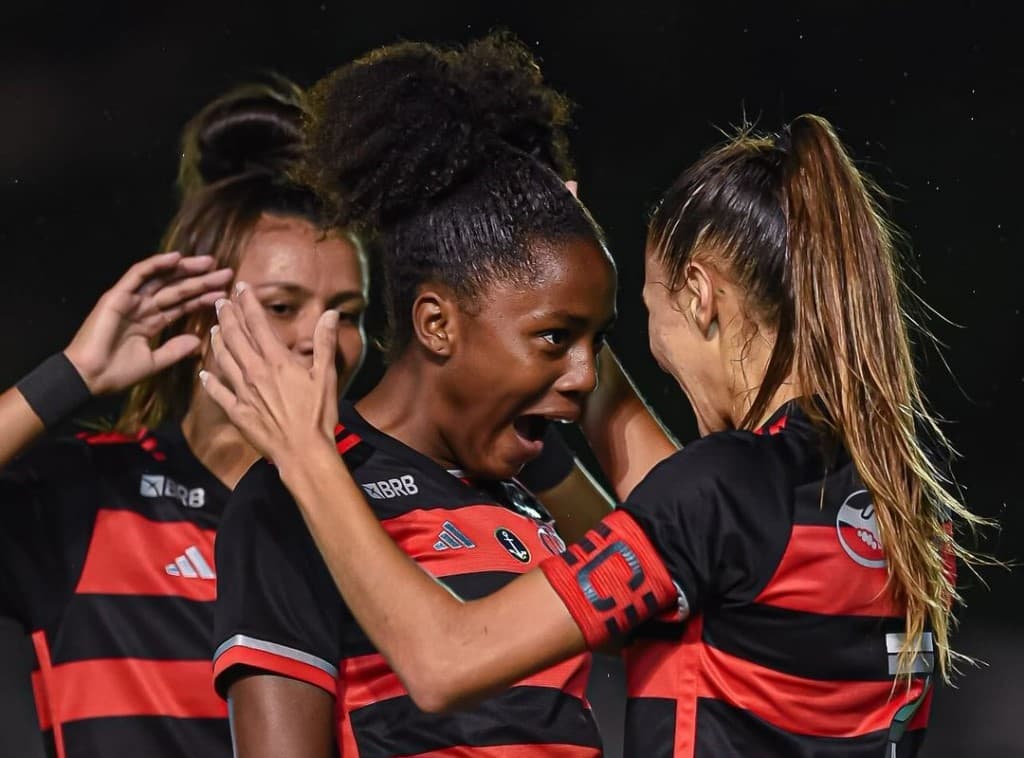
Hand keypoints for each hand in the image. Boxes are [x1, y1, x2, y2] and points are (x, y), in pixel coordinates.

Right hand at [63, 252, 231, 394]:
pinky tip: (177, 258)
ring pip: (163, 279)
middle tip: (227, 273)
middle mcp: (143, 308)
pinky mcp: (118, 295)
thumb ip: (175, 350)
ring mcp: (130, 300)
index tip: (225, 294)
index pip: (183, 306)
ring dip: (186, 269)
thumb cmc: (116, 373)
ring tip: (210, 262)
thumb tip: (198, 341)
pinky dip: (156, 264)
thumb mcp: (153, 362)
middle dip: (202, 281)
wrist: (89, 378)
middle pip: (178, 290)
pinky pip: (139, 274)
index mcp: (151, 322)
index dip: (203, 299)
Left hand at [200, 282, 339, 463]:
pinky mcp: (237, 411)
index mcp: (277, 360)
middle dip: (226, 316)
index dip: (248, 302)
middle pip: (235, 337)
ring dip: (216, 341)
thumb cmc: (318, 414)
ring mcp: (242, 392)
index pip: (258, 323)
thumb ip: (325, 342)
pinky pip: (218, 392)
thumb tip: (331, 314)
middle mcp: (254, 372)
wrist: (303, 451)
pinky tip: (203, 374)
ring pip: (223, 359)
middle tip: (219, 301)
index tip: (241, 287)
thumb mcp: (326, 375)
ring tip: (212, 328)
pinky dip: (209, 381)